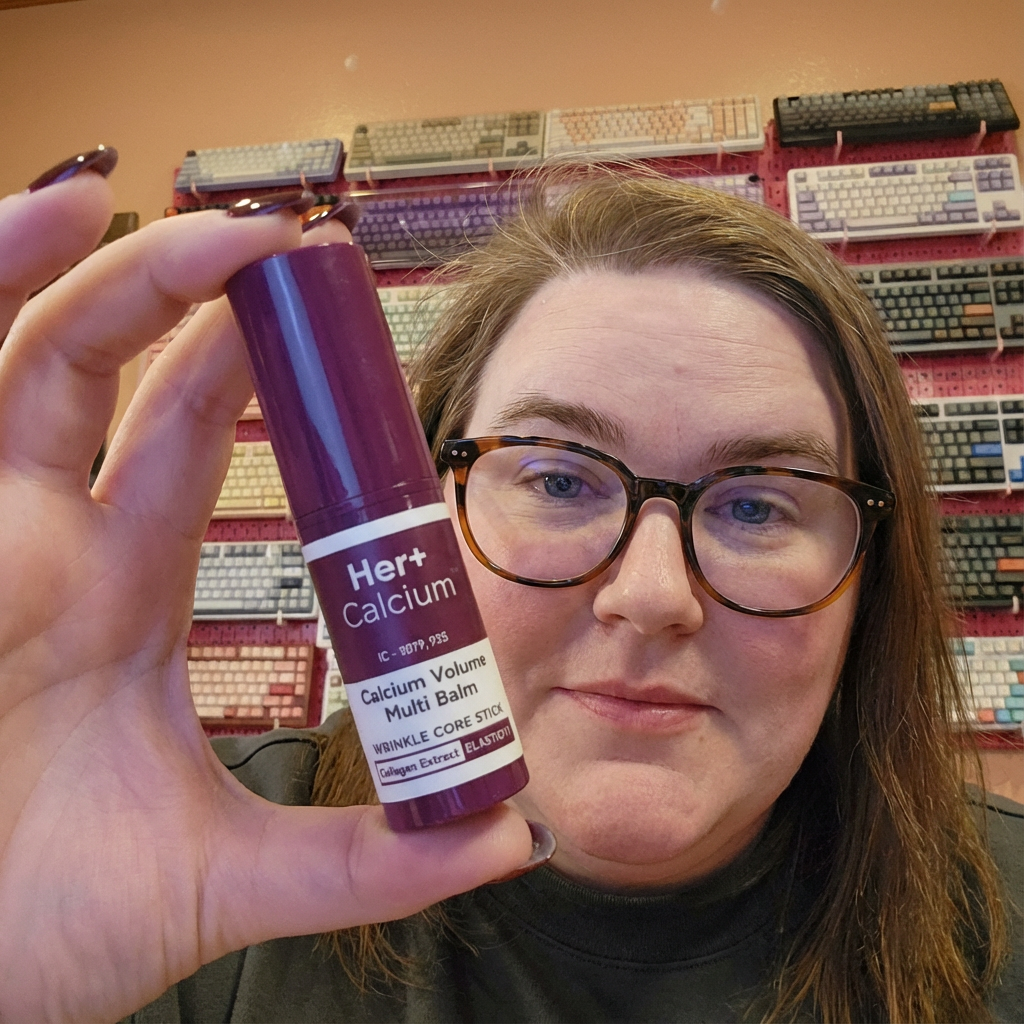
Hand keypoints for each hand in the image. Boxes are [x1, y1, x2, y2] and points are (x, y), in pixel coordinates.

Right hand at [0, 167, 532, 1021]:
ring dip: (116, 271)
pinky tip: (46, 212)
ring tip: (210, 216)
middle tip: (293, 243)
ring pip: (38, 353)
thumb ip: (367, 860)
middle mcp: (50, 544)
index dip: (254, 374)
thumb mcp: (231, 878)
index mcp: (123, 596)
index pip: (194, 442)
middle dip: (202, 296)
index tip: (334, 330)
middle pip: (127, 374)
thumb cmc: (46, 927)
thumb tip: (506, 836)